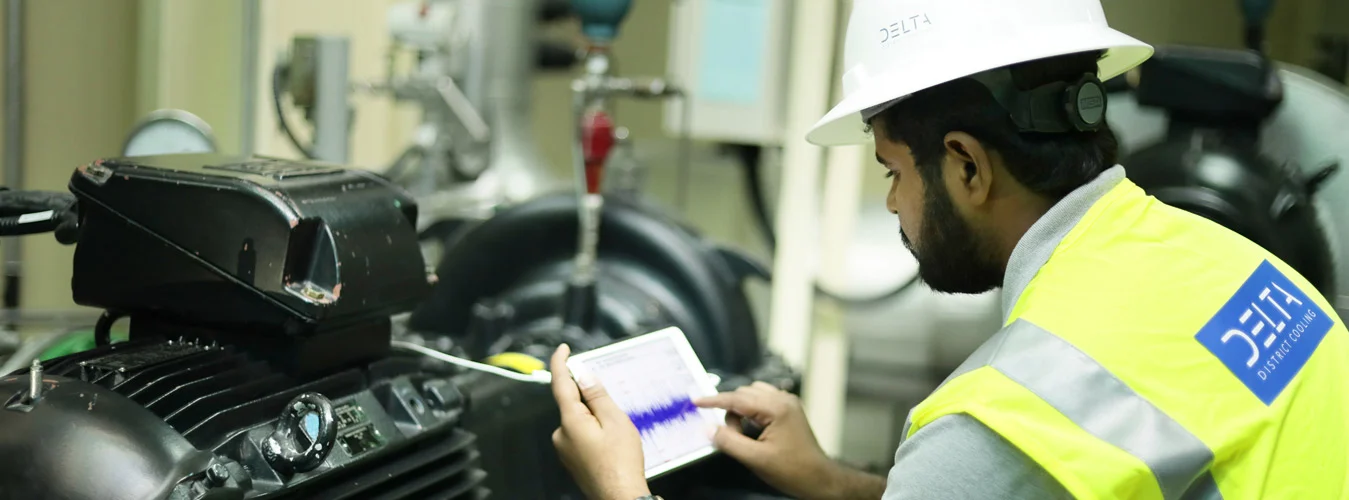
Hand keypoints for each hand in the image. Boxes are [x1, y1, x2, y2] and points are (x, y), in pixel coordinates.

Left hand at [549, 344, 651, 499]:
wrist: (620, 498)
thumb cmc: (621, 464)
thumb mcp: (615, 421)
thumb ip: (597, 395)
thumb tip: (583, 375)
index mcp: (570, 421)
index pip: (560, 383)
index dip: (560, 362)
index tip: (562, 349)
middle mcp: (561, 435)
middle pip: (573, 403)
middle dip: (592, 400)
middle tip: (616, 415)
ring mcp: (565, 450)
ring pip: (579, 421)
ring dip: (596, 420)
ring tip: (618, 437)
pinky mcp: (572, 460)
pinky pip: (581, 436)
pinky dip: (595, 433)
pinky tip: (612, 446)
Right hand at [695, 382, 846, 499]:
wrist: (819, 478)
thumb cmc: (792, 470)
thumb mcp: (755, 459)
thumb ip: (729, 442)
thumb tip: (709, 429)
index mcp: (776, 408)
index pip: (737, 398)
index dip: (713, 401)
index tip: (696, 402)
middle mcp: (783, 399)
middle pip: (743, 394)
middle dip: (730, 413)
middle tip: (730, 437)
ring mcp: (787, 403)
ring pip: (752, 395)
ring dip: (740, 411)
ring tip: (742, 435)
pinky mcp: (789, 410)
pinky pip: (762, 401)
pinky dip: (751, 411)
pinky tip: (752, 430)